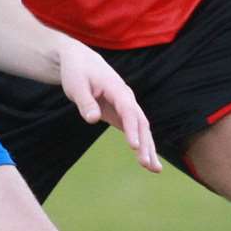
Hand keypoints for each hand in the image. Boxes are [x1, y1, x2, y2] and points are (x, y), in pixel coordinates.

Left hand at [57, 38, 159, 172]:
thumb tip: (93, 119)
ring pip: (142, 128)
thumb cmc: (76, 72)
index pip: (128, 110)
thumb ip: (85, 102)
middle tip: (147, 165)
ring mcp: (127, 106)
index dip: (132, 129)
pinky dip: (143, 146)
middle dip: (145, 143)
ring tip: (155, 170)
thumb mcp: (76, 85)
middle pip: (140, 122)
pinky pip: (136, 131)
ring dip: (148, 148)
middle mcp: (127, 97)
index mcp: (116, 88)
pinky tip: (149, 163)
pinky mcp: (122, 114)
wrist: (80, 61)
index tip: (134, 147)